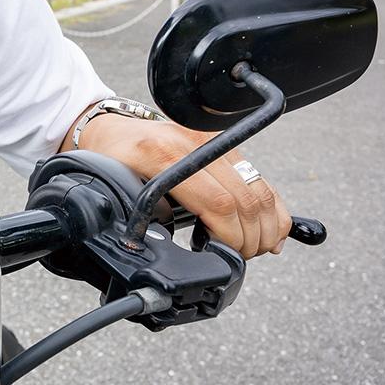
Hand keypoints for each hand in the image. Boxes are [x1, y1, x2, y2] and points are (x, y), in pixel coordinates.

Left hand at [78, 113, 291, 258]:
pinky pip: (259, 177)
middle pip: (245, 198)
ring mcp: (214, 140)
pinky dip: (272, 207)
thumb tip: (168, 245)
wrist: (114, 128)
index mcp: (163, 155)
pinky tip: (272, 231)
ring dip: (266, 226)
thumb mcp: (117, 187)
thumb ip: (144, 213)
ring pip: (258, 188)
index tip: (228, 255)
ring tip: (255, 249)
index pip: (217, 202)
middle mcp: (194, 143)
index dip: (231, 236)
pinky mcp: (225, 143)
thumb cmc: (112, 160)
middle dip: (250, 238)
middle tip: (241, 257)